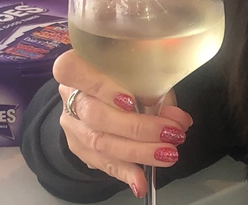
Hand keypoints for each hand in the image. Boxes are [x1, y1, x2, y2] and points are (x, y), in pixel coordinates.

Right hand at [52, 50, 192, 197]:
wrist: (100, 94)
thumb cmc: (123, 79)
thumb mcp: (138, 75)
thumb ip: (153, 90)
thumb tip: (178, 119)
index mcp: (78, 67)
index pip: (72, 70)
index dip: (101, 87)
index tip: (131, 101)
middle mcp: (69, 96)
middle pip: (95, 114)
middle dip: (138, 128)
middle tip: (171, 134)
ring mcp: (71, 124)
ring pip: (99, 142)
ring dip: (138, 151)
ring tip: (168, 154)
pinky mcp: (78, 148)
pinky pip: (101, 163)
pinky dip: (125, 172)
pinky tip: (141, 181)